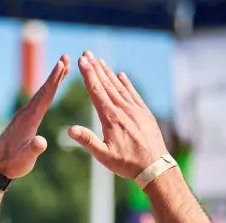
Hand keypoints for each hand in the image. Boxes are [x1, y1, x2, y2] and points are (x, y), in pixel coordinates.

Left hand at [0, 55, 69, 178]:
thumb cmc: (13, 163)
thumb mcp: (26, 159)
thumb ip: (34, 149)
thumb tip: (41, 141)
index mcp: (30, 119)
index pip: (45, 95)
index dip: (54, 79)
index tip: (62, 63)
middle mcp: (26, 113)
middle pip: (44, 89)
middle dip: (55, 73)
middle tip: (66, 56)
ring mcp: (24, 115)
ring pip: (41, 93)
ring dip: (52, 80)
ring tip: (62, 67)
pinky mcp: (23, 120)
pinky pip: (38, 100)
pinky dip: (47, 91)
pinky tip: (50, 90)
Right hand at [67, 52, 167, 178]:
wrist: (155, 167)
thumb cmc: (127, 164)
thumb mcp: (104, 156)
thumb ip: (87, 140)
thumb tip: (70, 129)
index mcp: (111, 118)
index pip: (96, 91)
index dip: (88, 74)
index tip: (81, 60)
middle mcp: (123, 110)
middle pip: (106, 84)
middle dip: (95, 68)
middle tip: (87, 53)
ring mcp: (136, 110)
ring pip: (119, 87)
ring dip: (109, 73)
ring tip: (100, 60)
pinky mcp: (145, 113)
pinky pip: (134, 94)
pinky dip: (126, 84)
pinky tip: (121, 75)